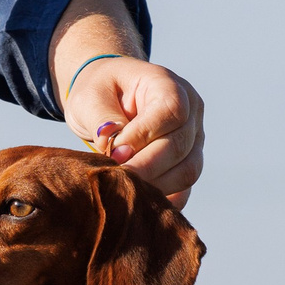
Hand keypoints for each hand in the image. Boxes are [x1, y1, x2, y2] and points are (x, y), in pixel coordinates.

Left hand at [64, 54, 205, 207]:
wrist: (106, 98)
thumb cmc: (99, 93)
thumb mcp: (90, 98)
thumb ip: (103, 120)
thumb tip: (119, 151)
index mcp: (167, 83)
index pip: (172, 111)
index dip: (145, 135)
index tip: (115, 151)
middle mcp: (190, 110)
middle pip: (180, 145)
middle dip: (146, 167)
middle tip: (115, 177)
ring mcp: (194, 138)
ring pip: (188, 170)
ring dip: (155, 185)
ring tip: (123, 187)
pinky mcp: (187, 162)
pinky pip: (185, 188)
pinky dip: (164, 198)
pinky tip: (138, 200)